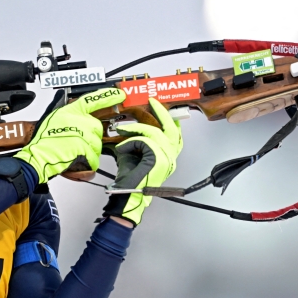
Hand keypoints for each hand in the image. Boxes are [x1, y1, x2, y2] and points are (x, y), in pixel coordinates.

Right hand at [16, 88, 125, 183]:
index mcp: (72, 110)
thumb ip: (68, 113)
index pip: (93, 99)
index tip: (119, 94)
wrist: (39, 156)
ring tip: (74, 152)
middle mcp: (80, 120)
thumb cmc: (44, 140)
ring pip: (97, 144)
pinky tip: (78, 160)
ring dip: (89, 151)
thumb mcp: (54, 117)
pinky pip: (94, 157)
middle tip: (77, 143)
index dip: (108, 96)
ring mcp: (83, 133)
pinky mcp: (85, 147)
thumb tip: (74, 110)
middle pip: (97, 128)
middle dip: (91, 137)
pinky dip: (88, 163)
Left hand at [103, 98, 182, 225]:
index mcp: (168, 157)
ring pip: (155, 132)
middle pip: (172, 129)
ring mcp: (167, 158)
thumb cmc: (129, 180)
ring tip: (123, 130)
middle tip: (152, 102)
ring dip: (136, 129)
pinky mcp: (158, 158)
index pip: (176, 135)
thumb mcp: (134, 153)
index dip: (170, 120)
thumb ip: (138, 140)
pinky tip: (122, 148)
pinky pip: (144, 140)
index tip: (161, 107)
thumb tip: (131, 125)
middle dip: (162, 113)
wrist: (127, 196)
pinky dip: (130, 142)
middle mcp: (171, 157)